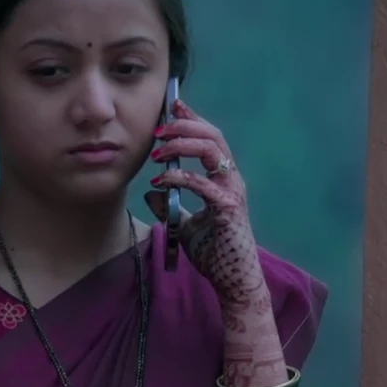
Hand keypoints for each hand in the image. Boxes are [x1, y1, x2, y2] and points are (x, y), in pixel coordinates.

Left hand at [145, 98, 269, 314]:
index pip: (211, 138)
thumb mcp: (186, 225)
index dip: (192, 119)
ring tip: (158, 149)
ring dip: (182, 144)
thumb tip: (152, 193)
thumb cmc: (215, 254)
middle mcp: (231, 179)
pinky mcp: (228, 208)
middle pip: (212, 136)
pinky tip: (161, 180)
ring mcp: (232, 191)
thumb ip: (171, 206)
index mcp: (224, 179)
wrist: (234, 281)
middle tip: (159, 128)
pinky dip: (180, 177)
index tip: (173, 105)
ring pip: (212, 150)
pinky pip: (203, 183)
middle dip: (184, 125)